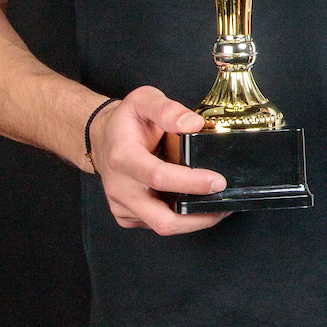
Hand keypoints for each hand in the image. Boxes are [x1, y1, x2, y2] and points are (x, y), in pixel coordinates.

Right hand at [90, 85, 229, 234]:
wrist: (103, 138)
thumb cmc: (126, 121)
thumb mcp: (143, 100)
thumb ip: (167, 109)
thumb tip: (194, 124)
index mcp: (123, 157)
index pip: (158, 177)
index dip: (190, 183)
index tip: (217, 181)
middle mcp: (120, 186)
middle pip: (162, 218)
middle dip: (197, 217)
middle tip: (223, 202)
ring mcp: (122, 205)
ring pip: (162, 226)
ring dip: (194, 221)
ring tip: (218, 206)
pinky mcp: (127, 216)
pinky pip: (157, 225)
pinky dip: (181, 220)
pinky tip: (195, 206)